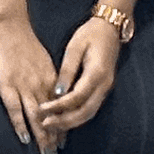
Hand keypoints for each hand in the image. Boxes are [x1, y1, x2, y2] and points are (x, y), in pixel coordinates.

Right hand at [0, 18, 62, 146]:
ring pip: (36, 117)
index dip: (62, 124)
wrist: (9, 26)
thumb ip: (46, 78)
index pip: (59, 108)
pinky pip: (15, 110)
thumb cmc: (24, 42)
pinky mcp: (7, 86)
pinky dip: (20, 125)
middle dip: (53, 137)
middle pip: (50, 116)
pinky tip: (25, 138)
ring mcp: (23, 87)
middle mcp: (40, 85)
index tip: (64, 141)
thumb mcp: (42, 60)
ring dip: (42, 136)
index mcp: (49, 79)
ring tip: (45, 153)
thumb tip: (52, 94)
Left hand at [36, 11, 125, 142]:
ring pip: (89, 113)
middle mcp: (104, 85)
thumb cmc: (91, 33)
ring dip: (70, 122)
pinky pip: (90, 108)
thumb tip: (57, 93)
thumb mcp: (75, 47)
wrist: (111, 28)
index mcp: (97, 72)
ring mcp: (106, 89)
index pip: (77, 97)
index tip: (42, 110)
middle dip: (64, 121)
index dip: (59, 106)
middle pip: (85, 112)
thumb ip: (67, 70)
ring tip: (51, 125)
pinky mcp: (103, 89)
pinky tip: (63, 118)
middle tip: (44, 124)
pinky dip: (77, 117)